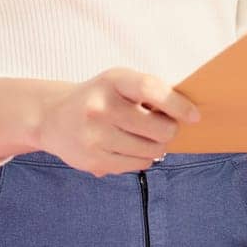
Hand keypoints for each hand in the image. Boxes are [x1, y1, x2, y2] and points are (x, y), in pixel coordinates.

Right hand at [38, 67, 200, 175]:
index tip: (194, 116)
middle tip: (165, 127)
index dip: (177, 104)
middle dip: (169, 131)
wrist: (53, 117)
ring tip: (145, 137)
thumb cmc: (100, 96)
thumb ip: (149, 92)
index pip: (150, 89)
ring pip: (150, 151)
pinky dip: (142, 159)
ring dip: (156, 147)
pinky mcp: (93, 160)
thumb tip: (187, 113)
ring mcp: (95, 136)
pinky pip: (136, 165)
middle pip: (157, 128)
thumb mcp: (119, 82)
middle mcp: (100, 108)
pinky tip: (130, 147)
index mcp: (112, 81)